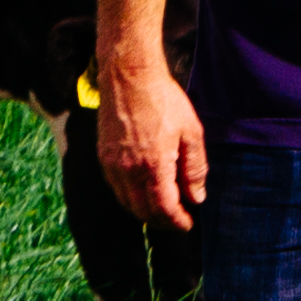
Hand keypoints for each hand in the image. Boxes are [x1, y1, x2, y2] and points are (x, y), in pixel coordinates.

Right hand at [95, 47, 207, 232]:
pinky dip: (130, 198)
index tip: (187, 224)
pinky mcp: (103, 157)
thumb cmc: (163, 100)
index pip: (164, 210)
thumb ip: (195, 169)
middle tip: (177, 219)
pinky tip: (142, 192)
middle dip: (162, 222)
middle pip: (144, 212)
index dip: (177, 222)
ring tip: (162, 208)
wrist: (129, 76)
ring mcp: (113, 165)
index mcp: (154, 166)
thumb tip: (196, 197)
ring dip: (145, 212)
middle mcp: (129, 171)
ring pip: (127, 204)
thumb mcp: (191, 132)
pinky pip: (116, 189)